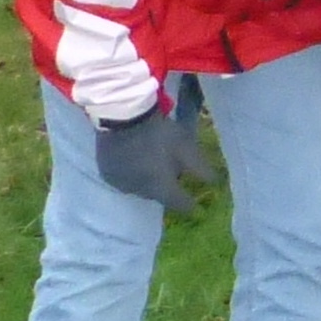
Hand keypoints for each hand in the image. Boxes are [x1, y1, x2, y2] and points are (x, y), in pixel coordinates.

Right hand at [95, 108, 215, 212]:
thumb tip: (215, 183)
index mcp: (159, 188)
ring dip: (148, 180)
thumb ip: (201, 168)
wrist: (122, 116)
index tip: (195, 202)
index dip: (189, 203)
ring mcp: (120, 183)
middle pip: (158, 195)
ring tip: (152, 162)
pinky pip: (124, 180)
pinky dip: (132, 174)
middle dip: (166, 186)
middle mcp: (138, 192)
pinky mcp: (106, 174)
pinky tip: (135, 160)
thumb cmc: (159, 132)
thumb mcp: (186, 148)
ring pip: (140, 188)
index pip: (179, 205)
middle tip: (172, 170)